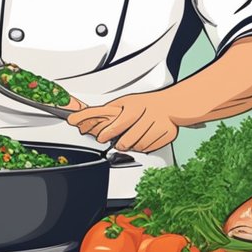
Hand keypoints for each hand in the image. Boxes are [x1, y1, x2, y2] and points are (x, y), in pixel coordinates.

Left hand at [66, 91, 181, 153]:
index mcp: (136, 106)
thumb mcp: (124, 102)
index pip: (120, 123)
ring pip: (138, 147)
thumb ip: (106, 111)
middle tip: (115, 141)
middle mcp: (148, 116)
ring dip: (131, 146)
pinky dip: (143, 147)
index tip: (101, 137)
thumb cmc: (145, 103)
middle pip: (127, 141)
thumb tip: (81, 117)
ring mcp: (159, 126)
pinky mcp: (167, 135)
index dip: (108, 132)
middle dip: (118, 143)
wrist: (170, 105)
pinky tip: (143, 138)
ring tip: (131, 137)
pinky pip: (149, 148)